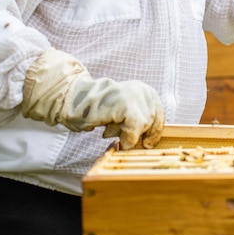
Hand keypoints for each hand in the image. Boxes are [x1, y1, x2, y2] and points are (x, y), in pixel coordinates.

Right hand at [22, 48, 163, 149]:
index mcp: (147, 91)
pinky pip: (134, 129)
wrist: (74, 99)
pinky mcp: (125, 104)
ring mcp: (134, 96)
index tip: (147, 144)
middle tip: (116, 132)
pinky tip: (109, 132)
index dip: (153, 133)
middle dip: (138, 134)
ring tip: (109, 127)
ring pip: (143, 127)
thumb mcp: (126, 113)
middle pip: (152, 123)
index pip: (159, 117)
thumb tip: (152, 142)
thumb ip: (140, 121)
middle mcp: (143, 90)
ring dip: (127, 134)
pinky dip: (125, 137)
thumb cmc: (99, 110)